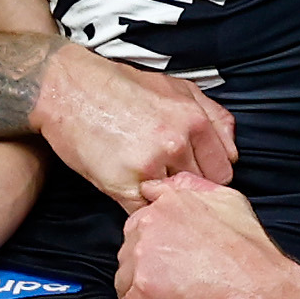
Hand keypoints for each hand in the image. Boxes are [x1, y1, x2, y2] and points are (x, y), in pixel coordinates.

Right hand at [32, 49, 236, 208]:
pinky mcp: (122, 185)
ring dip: (166, 199)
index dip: (207, 173)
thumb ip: (212, 113)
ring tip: (149, 185)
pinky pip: (145, 212)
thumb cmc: (118, 86)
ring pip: (176, 203)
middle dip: (188, 187)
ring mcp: (149, 166)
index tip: (191, 171)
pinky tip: (132, 193)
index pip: (224, 169)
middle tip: (168, 178)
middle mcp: (176, 144)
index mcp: (194, 121)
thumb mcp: (175, 86)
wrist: (67, 89)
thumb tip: (232, 147)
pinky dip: (142, 210)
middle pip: (202, 190)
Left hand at [114, 174, 299, 298]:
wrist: (261, 292)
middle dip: (139, 265)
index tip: (152, 254)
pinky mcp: (144, 291)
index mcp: (169, 202)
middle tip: (156, 280)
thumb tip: (165, 187)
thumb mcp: (229, 201)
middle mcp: (151, 225)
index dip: (147, 239)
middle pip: (128, 248)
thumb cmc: (251, 251)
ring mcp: (144, 258)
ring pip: (124, 277)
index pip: (140, 219)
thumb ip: (193, 188)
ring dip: (133, 290)